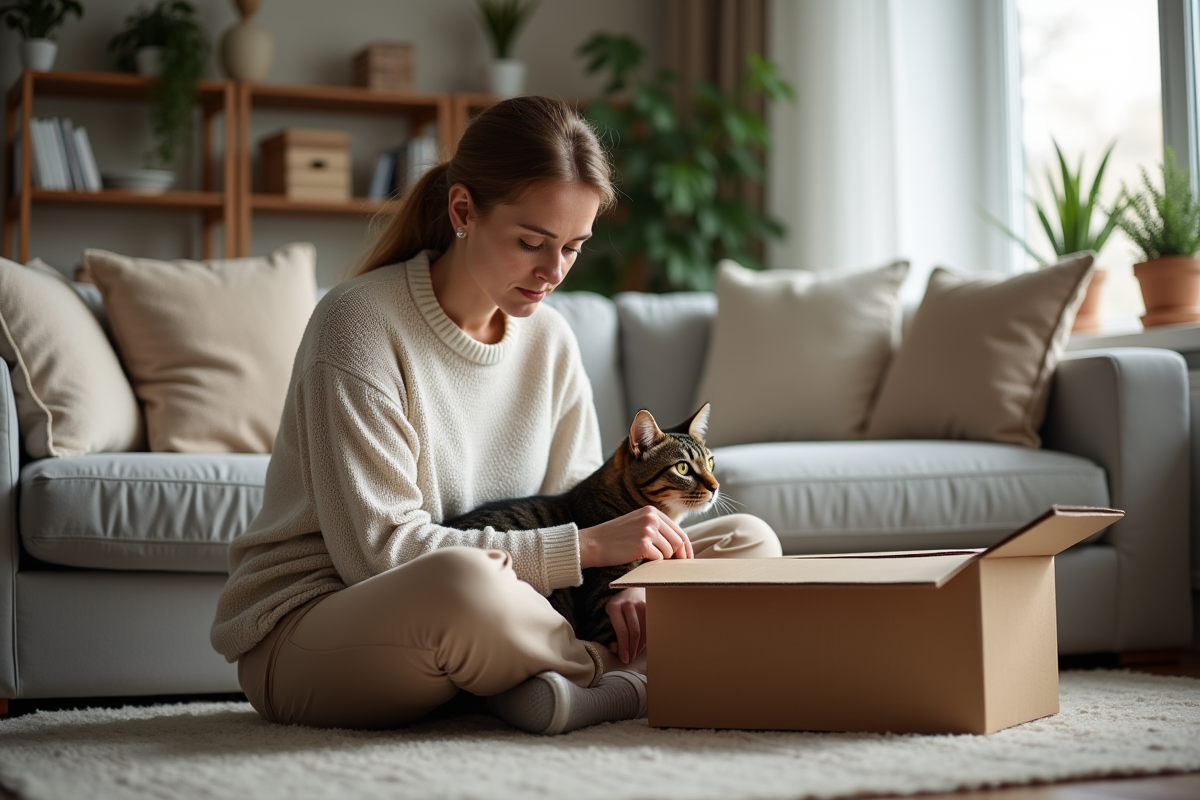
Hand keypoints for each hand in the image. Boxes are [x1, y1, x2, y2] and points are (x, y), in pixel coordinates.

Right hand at [578, 506, 692, 568]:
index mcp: (652, 512)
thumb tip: (679, 545)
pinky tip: (641, 562)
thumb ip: (656, 528)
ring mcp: (648, 530)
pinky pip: (659, 559)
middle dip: (679, 557)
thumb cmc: (615, 538)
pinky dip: (653, 564)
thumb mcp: (637, 524)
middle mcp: (651, 518)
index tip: (687, 559)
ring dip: (662, 561)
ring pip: (669, 552)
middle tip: (676, 568)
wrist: (593, 543)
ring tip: (648, 561)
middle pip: (678, 542)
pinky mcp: (643, 544)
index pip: (679, 531)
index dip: (686, 547)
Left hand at [606, 586, 646, 664]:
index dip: (624, 648)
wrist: (632, 586)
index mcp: (614, 606)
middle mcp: (629, 604)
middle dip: (633, 650)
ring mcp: (642, 604)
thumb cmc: (618, 605)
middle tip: (630, 660)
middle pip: (634, 633)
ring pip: (644, 631)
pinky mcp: (651, 606)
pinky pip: (650, 628)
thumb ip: (612, 632)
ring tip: (635, 654)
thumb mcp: (610, 614)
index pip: (622, 631)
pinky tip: (641, 645)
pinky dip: (646, 639)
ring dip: (640, 647)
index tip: (624, 659)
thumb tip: (616, 649)